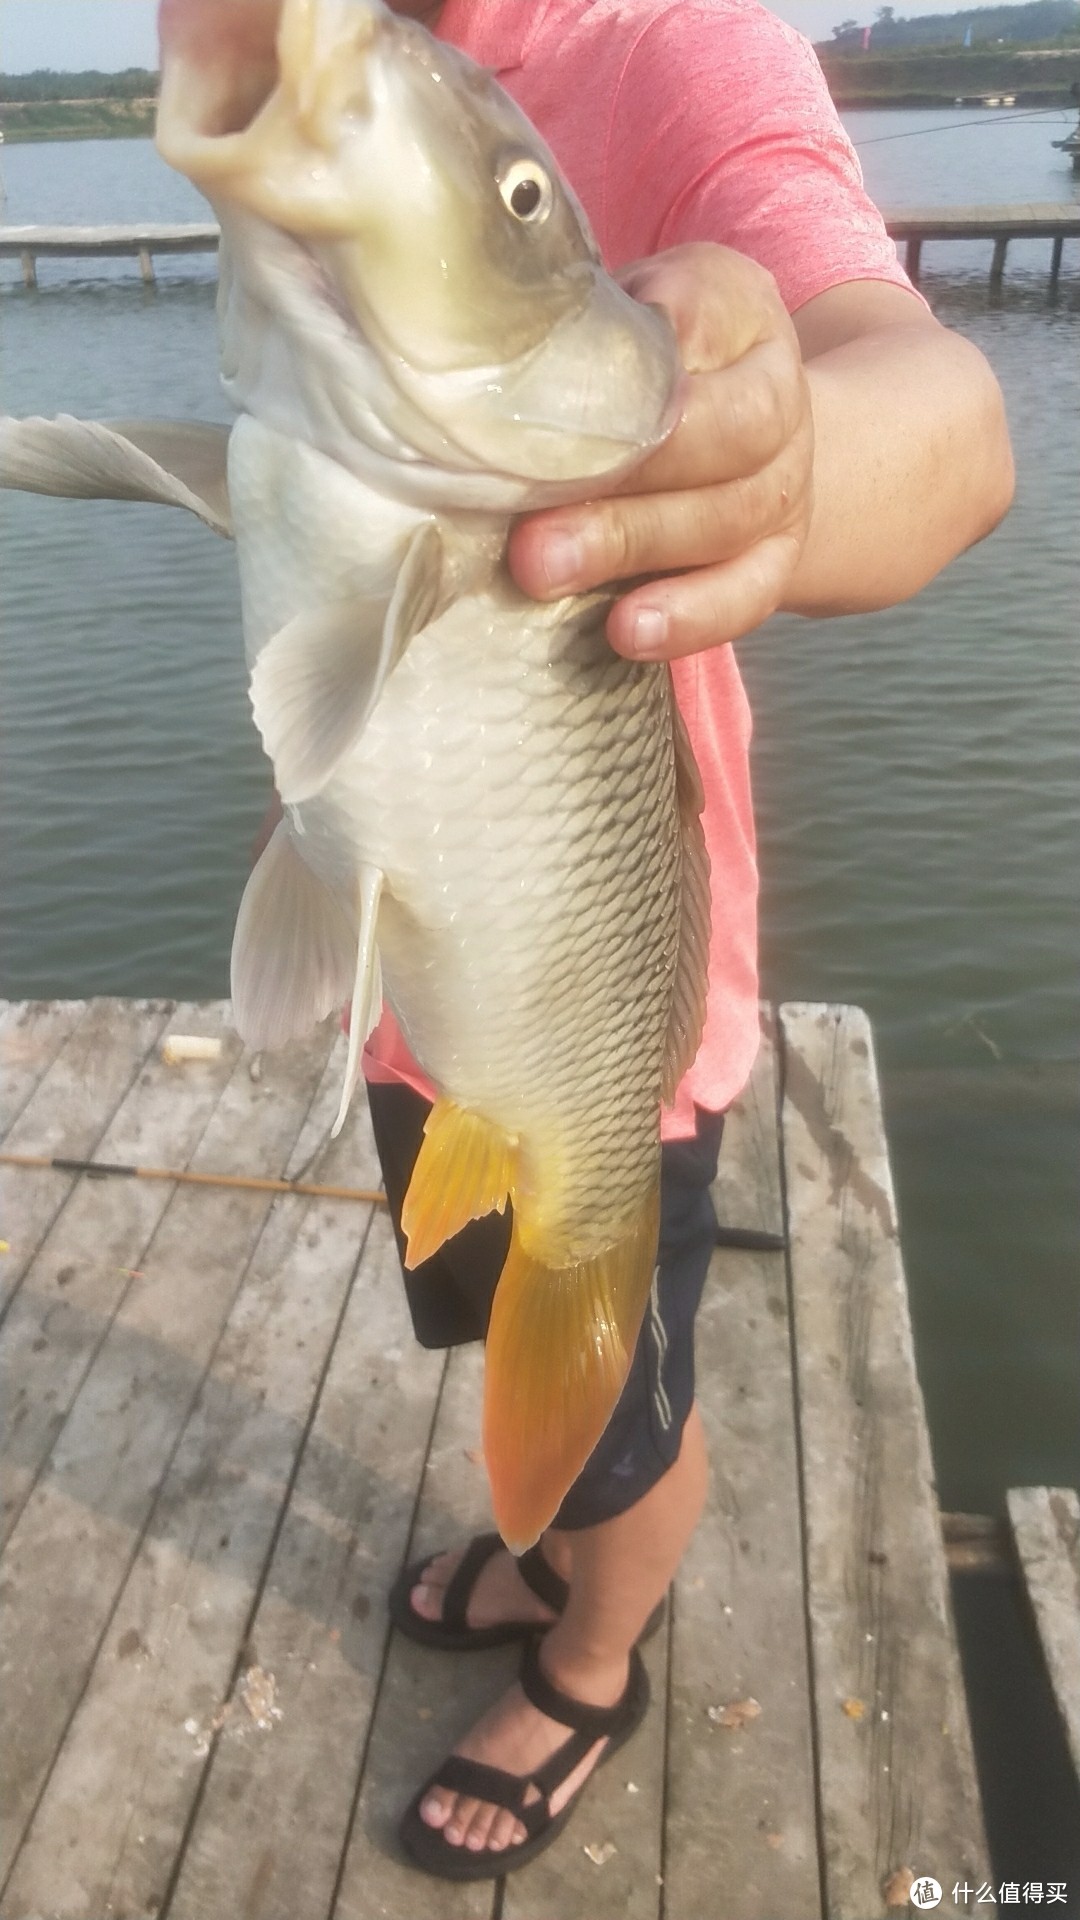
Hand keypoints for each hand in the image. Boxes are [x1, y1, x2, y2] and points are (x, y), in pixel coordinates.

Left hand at [507, 242, 813, 659]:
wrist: (740, 437)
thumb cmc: (652, 364)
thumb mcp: (625, 311)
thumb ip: (582, 327)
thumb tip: (488, 349)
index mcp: (742, 316)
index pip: (705, 316)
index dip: (645, 351)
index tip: (568, 377)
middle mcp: (779, 402)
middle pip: (727, 435)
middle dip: (628, 469)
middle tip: (533, 503)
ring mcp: (783, 490)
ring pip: (725, 522)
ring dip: (630, 549)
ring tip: (544, 571)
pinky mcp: (774, 564)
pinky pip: (746, 595)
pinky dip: (689, 617)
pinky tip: (629, 633)